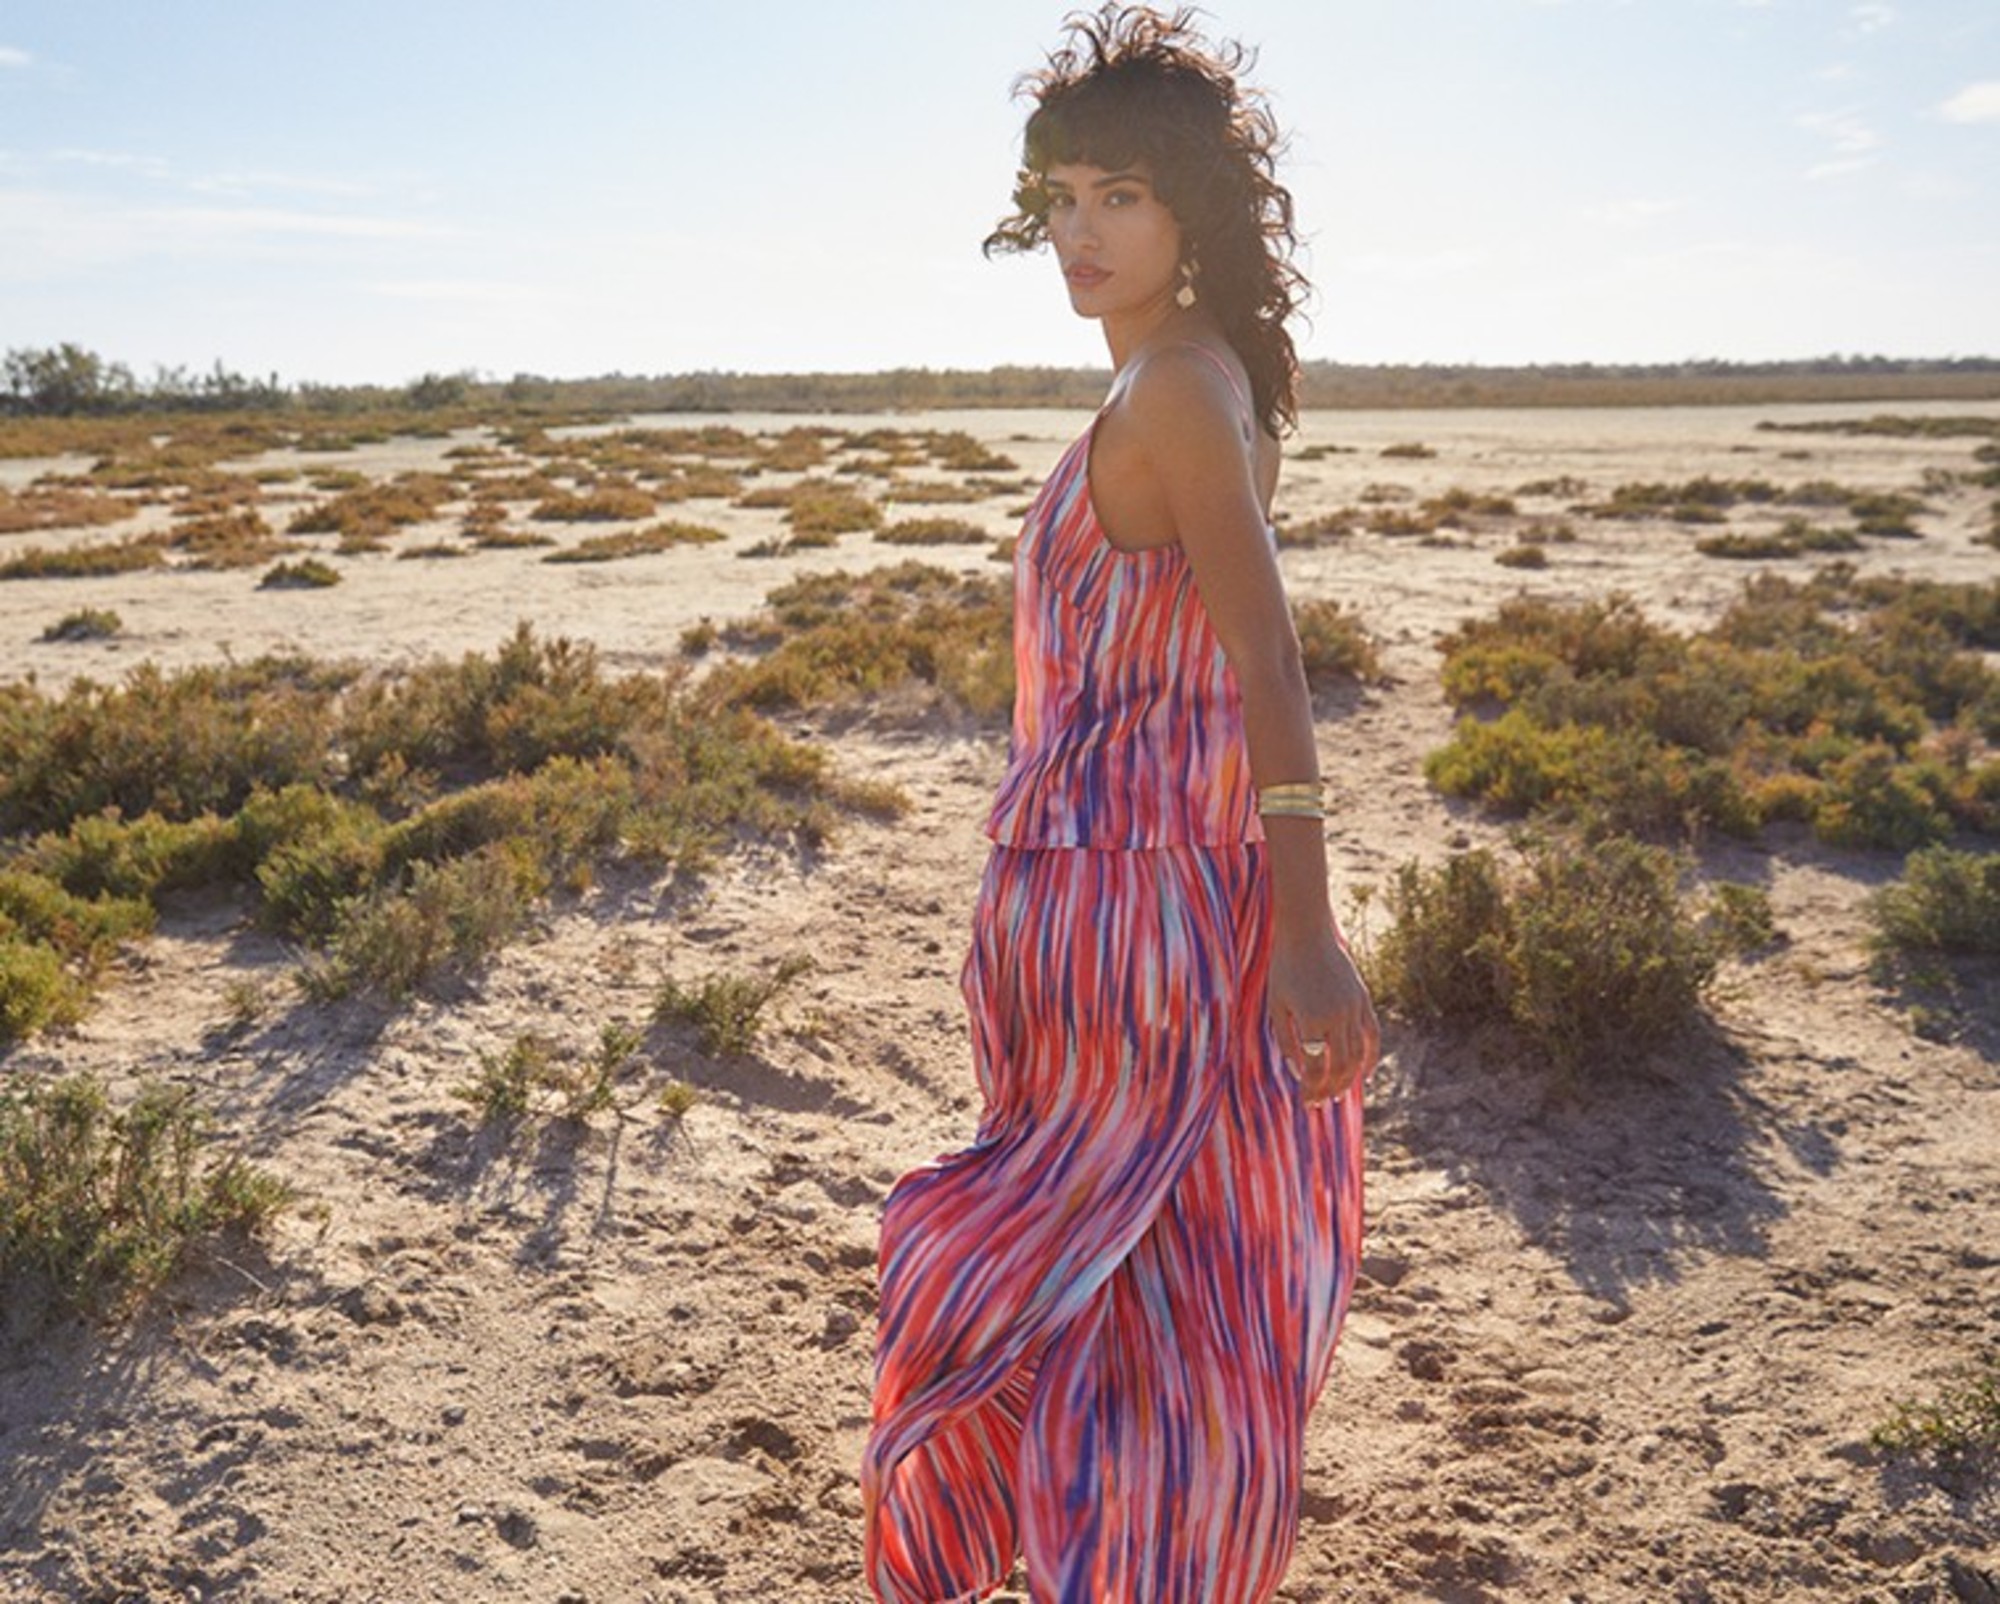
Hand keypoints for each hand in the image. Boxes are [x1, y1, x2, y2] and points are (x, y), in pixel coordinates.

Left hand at [1268, 932, 1378, 1104]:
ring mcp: (1354, 1008)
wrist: (1307, 932)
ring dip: (1348, 1079)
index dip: (1311, 1090)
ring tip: (1337, 1093)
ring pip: (1357, 1055)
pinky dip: (1370, 1058)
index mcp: (1312, 1020)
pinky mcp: (1363, 1000)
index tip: (1306, 1104)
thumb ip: (1287, 1041)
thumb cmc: (1284, 968)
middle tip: (1321, 1104)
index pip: (1316, 1068)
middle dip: (1329, 1089)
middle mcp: (1337, 1017)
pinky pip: (1372, 1035)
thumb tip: (1300, 1073)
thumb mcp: (1276, 1005)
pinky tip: (1364, 1075)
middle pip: (1339, 1067)